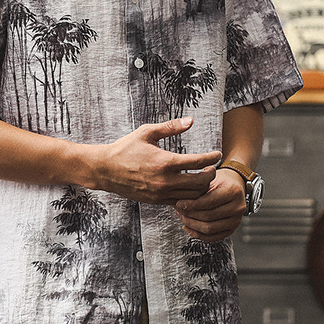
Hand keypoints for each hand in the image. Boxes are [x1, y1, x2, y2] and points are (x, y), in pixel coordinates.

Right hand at [91, 117, 220, 203]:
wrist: (106, 169)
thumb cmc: (126, 148)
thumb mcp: (147, 132)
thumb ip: (170, 127)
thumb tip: (190, 120)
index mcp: (165, 162)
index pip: (198, 162)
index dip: (212, 157)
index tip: (217, 154)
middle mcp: (165, 180)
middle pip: (201, 182)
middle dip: (211, 174)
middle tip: (213, 167)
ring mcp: (161, 193)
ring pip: (192, 196)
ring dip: (202, 187)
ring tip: (203, 177)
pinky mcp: (156, 201)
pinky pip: (180, 202)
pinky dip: (189, 196)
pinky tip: (189, 187)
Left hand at [175, 167, 246, 241]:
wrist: (234, 186)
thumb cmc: (221, 181)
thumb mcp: (211, 179)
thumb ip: (198, 190)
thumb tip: (181, 202)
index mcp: (233, 192)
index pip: (209, 202)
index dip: (192, 204)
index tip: (179, 203)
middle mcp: (237, 207)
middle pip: (209, 216)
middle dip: (190, 215)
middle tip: (179, 210)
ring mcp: (236, 221)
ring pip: (210, 229)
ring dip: (192, 225)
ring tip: (183, 217)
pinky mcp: (231, 230)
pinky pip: (212, 237)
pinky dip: (198, 234)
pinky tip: (189, 227)